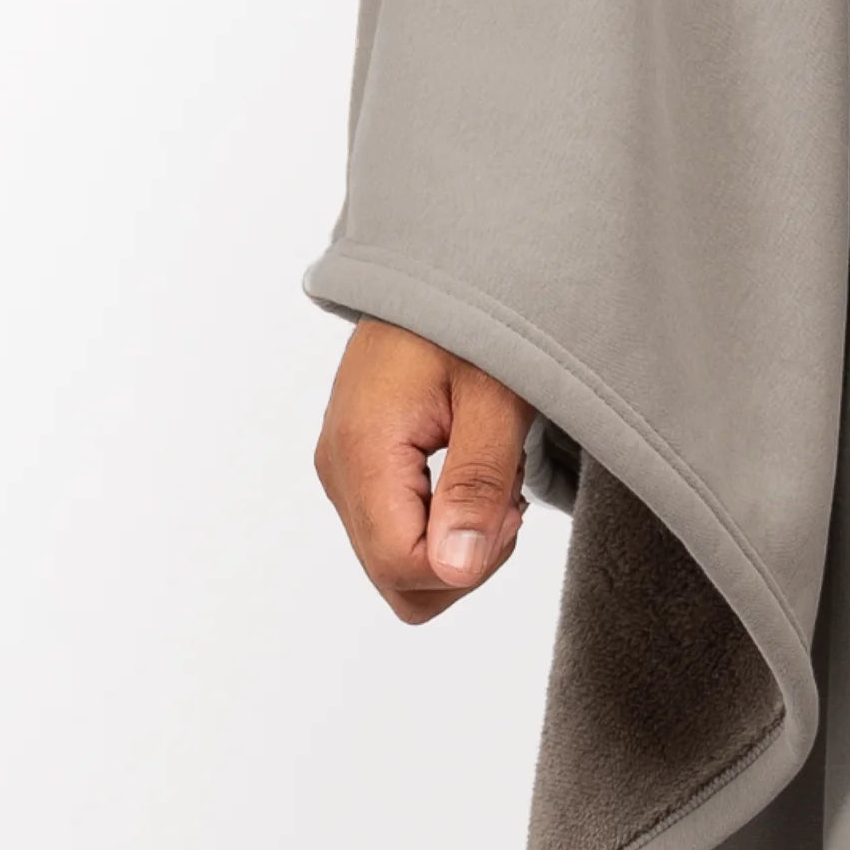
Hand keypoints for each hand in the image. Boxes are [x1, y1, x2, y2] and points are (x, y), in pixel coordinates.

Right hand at [315, 317, 536, 622]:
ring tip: (489, 474)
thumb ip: (476, 485)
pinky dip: (443, 523)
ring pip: (398, 568)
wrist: (437, 266)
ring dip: (456, 542)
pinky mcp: (357, 468)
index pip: (406, 568)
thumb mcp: (495, 399)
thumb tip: (456, 570)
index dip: (472, 559)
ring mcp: (343, 472)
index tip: (510, 505)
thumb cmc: (471, 318)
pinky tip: (470, 471)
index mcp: (364, 452)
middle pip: (398, 583)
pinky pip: (397, 533)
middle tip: (505, 497)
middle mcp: (339, 471)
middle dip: (464, 562)